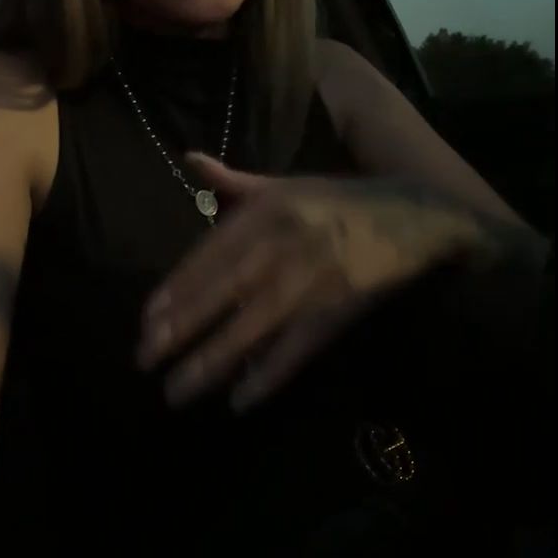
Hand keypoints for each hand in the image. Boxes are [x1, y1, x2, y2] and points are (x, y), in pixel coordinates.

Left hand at [137, 153, 453, 411]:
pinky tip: (240, 399)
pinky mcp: (339, 310)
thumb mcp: (284, 184)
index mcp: (268, 209)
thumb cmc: (338, 201)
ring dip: (214, 360)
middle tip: (145, 358)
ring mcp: (312, 279)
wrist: (412, 216)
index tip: (147, 319)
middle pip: (224, 290)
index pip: (211, 253)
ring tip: (177, 390)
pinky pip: (298, 348)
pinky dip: (270, 373)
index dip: (178, 288)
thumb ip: (232, 181)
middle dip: (182, 327)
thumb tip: (188, 158)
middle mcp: (284, 242)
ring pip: (254, 325)